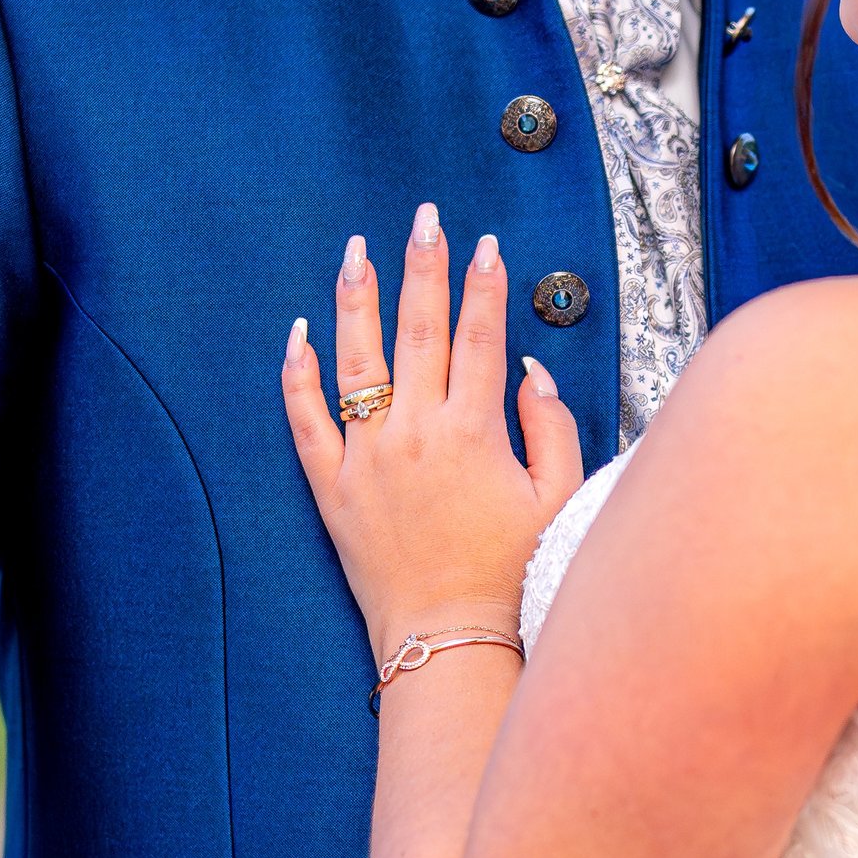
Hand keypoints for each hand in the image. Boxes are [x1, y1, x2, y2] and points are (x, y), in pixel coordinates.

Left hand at [283, 206, 582, 658]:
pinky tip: (300, 332)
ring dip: (357, 299)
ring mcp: (367, 458)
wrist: (450, 639)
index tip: (484, 243)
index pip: (481, 337)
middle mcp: (415, 435)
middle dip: (423, 267)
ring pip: (356, 360)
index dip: (485, 285)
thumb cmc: (512, 574)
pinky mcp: (332, 488)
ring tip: (357, 249)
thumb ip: (551, 426)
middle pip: (419, 330)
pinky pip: (306, 420)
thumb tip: (529, 369)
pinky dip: (299, 374)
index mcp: (474, 433)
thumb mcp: (558, 498)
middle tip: (425, 217)